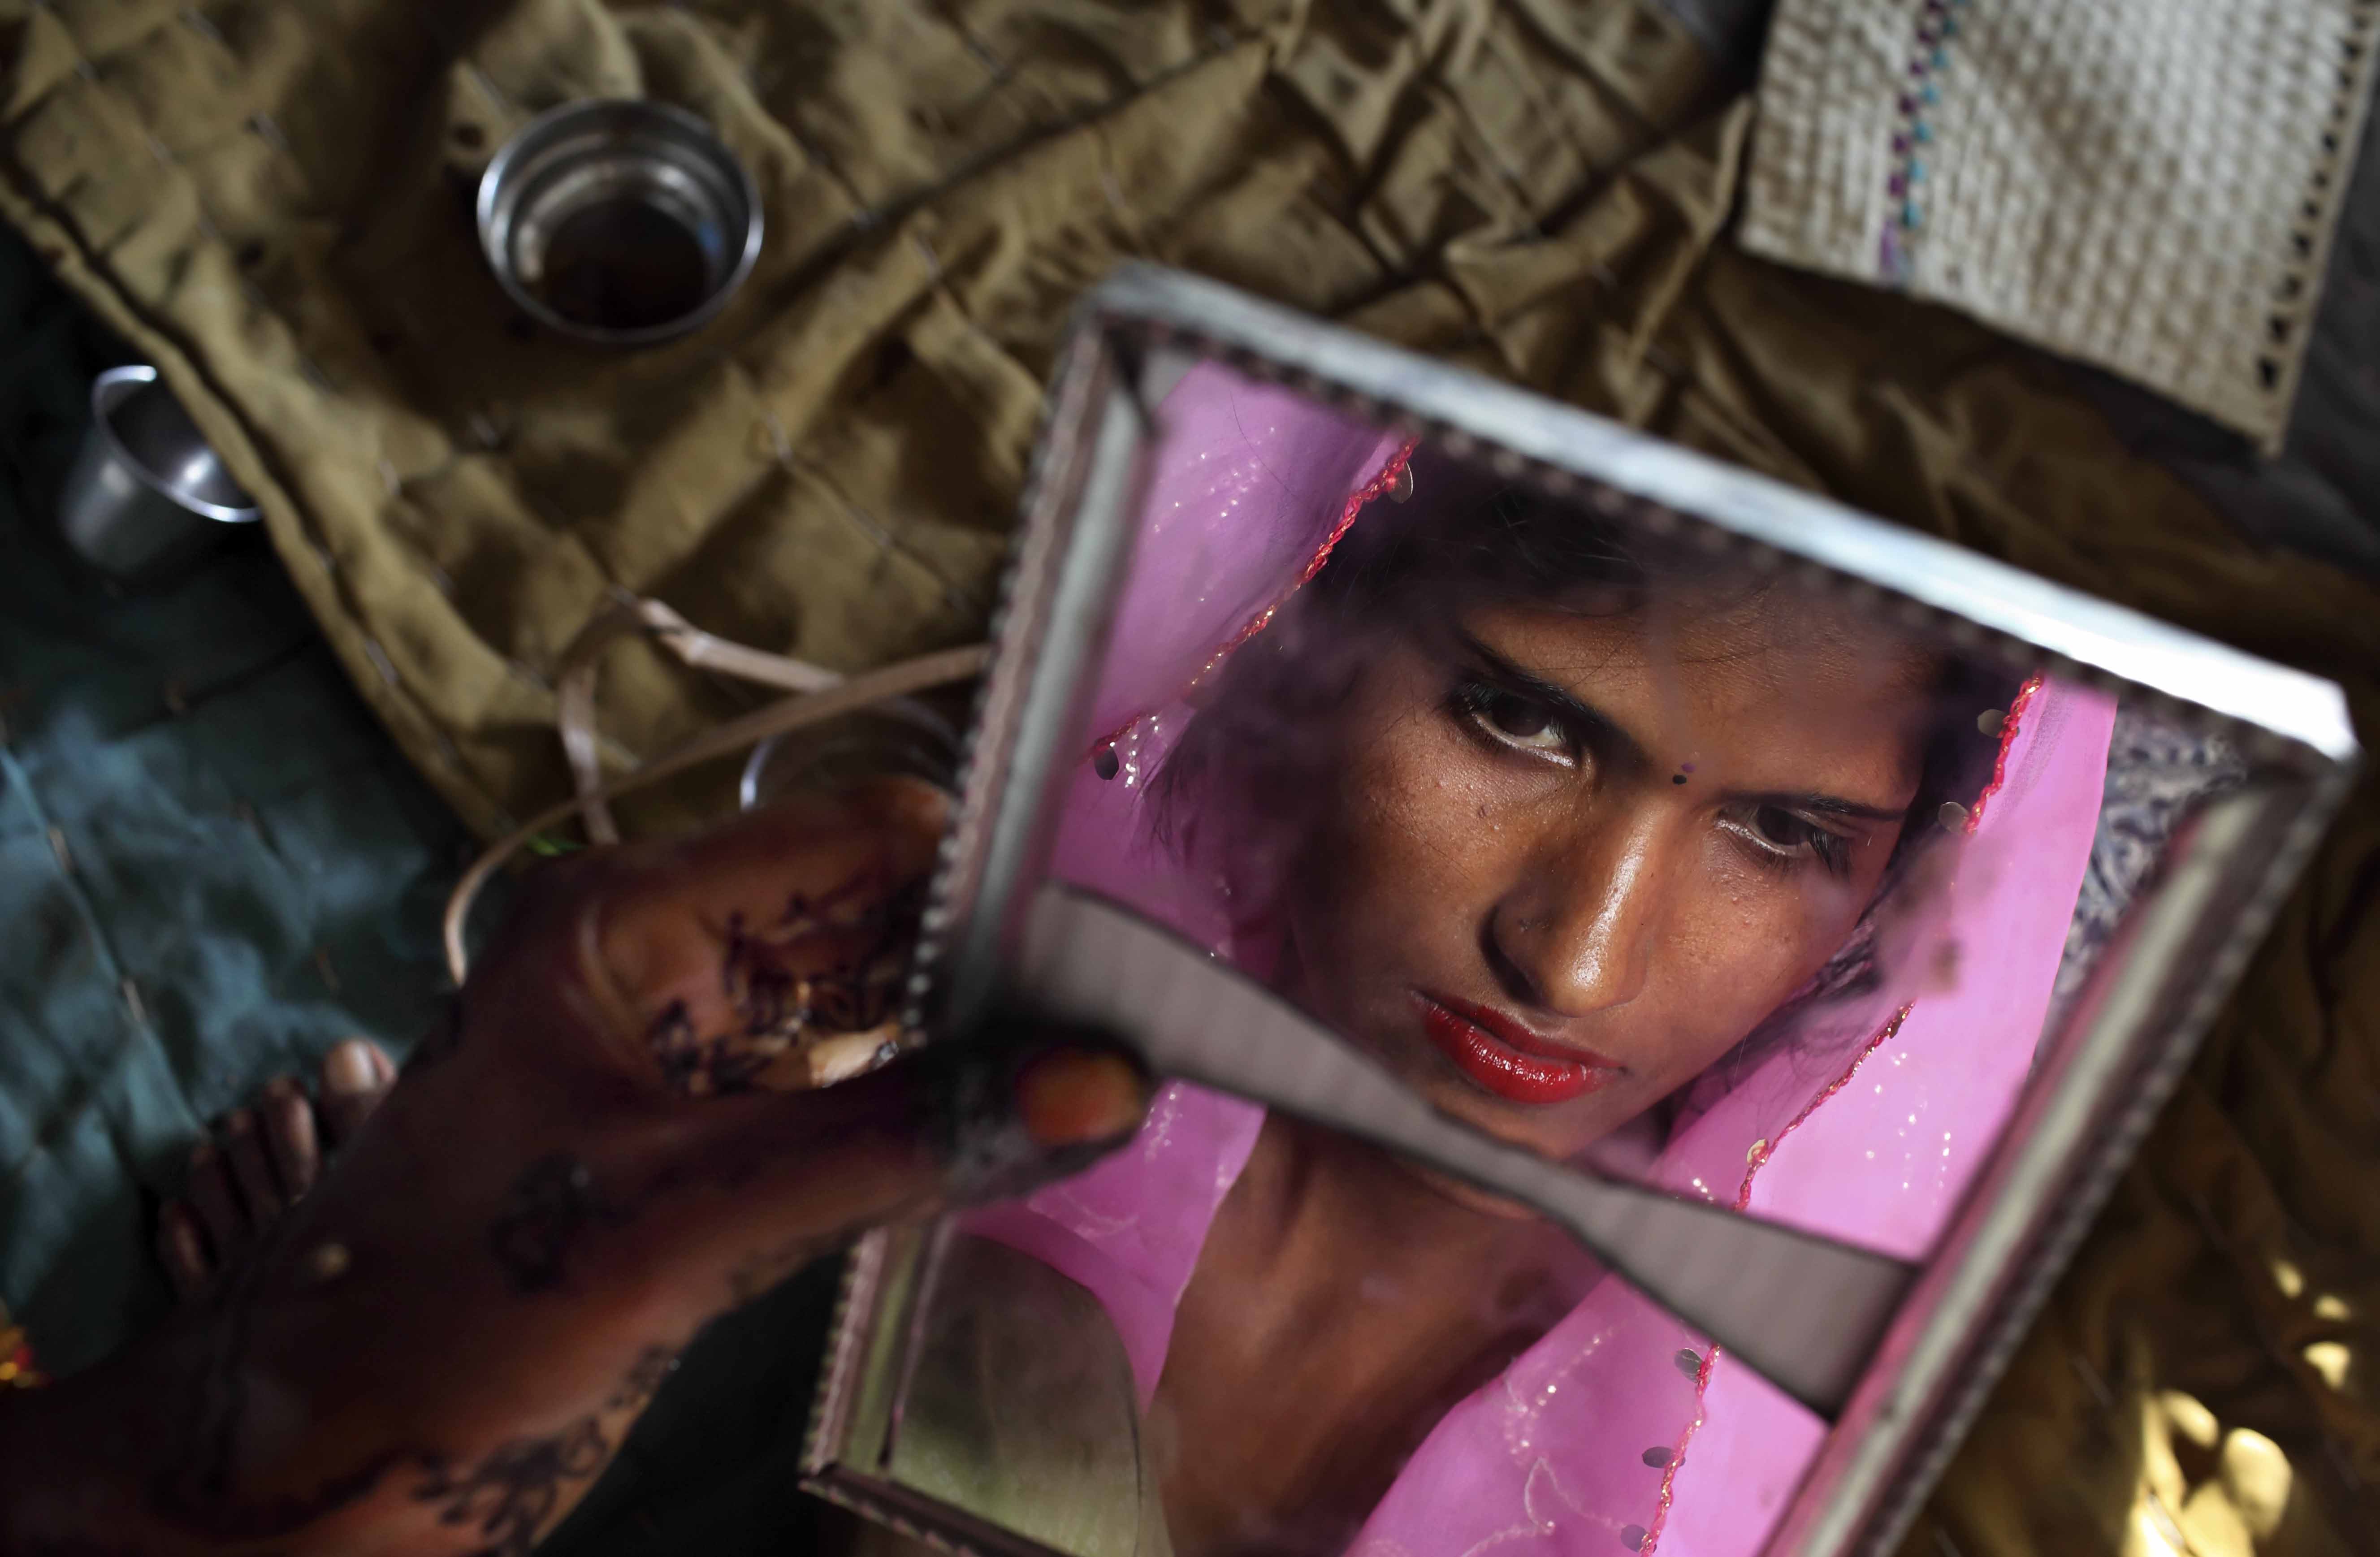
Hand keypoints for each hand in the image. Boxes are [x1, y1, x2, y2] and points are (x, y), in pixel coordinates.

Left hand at [0, 778, 1148, 1555]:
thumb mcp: (679, 1230)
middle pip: (870, 913)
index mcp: (623, 923)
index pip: (850, 843)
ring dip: (967, 1034)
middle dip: (991, 960)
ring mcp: (677, 1048)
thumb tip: (1097, 1087)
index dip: (983, 879)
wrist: (302, 1469)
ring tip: (1092, 1073)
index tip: (1112, 949)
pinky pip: (838, 1085)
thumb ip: (889, 1148)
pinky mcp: (696, 1133)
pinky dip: (917, 1101)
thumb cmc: (445, 1325)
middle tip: (1129, 1022)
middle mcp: (657, 960)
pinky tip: (998, 1129)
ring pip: (865, 1001)